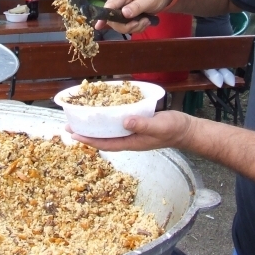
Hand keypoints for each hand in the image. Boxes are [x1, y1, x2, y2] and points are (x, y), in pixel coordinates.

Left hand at [68, 110, 193, 151]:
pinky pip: (117, 123)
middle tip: (69, 126)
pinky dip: (107, 118)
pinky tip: (102, 111)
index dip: (89, 140)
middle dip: (86, 133)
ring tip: (79, 119)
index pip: (105, 143)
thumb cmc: (173, 129)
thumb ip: (142, 123)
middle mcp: (128, 138)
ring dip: (94, 126)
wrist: (185, 129)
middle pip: (103, 138)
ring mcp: (131, 132)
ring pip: (108, 130)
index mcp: (131, 143)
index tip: (74, 135)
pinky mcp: (135, 124)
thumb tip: (124, 121)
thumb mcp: (158, 126)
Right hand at [95, 0, 173, 33]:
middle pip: (113, 18)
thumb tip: (123, 14)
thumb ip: (137, 6)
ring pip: (121, 25)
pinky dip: (136, 28)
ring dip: (134, 27)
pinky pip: (128, 26)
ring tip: (146, 21)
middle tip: (141, 23)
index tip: (100, 26)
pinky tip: (145, 22)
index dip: (103, 16)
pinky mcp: (129, 15)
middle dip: (127, 26)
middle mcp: (121, 0)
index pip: (109, 5)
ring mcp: (124, 8)